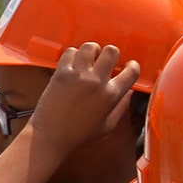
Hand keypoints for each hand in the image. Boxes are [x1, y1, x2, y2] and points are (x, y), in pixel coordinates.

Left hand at [27, 43, 139, 164]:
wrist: (50, 136)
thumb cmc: (78, 135)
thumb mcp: (107, 126)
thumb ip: (121, 107)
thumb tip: (129, 92)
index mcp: (111, 95)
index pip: (132, 71)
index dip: (132, 66)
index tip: (128, 66)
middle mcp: (97, 82)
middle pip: (112, 51)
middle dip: (110, 54)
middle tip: (105, 62)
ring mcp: (78, 75)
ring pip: (90, 47)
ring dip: (91, 52)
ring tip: (88, 61)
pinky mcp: (61, 73)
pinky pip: (70, 52)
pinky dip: (73, 56)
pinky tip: (73, 65)